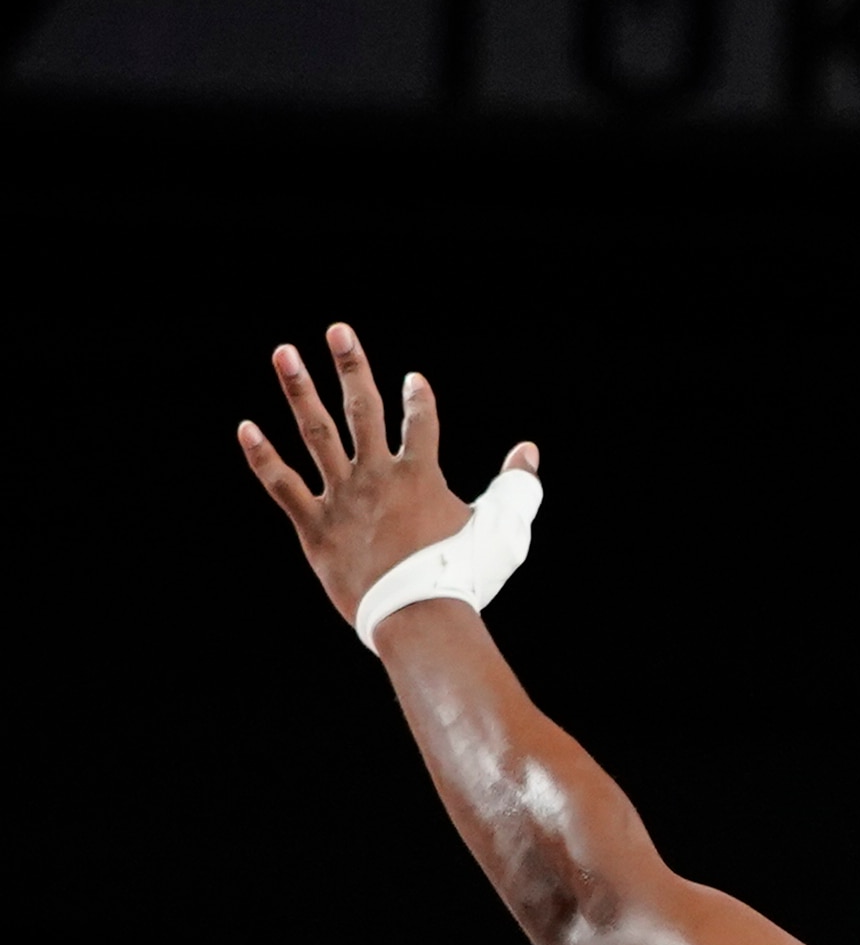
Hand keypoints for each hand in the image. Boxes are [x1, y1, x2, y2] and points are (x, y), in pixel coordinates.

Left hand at [238, 321, 539, 624]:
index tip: (413, 381)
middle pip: (362, 410)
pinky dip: (263, 456)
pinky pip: (282, 485)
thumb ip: (516, 486)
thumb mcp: (504, 528)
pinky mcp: (315, 525)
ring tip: (283, 353)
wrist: (418, 614)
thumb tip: (528, 451)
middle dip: (351, 366)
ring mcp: (342, 498)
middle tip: (337, 330)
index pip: (420, 423)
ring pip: (317, 433)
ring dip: (299, 390)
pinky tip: (246, 426)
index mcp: (420, 476)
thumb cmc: (465, 574)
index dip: (418, 400)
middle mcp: (377, 476)